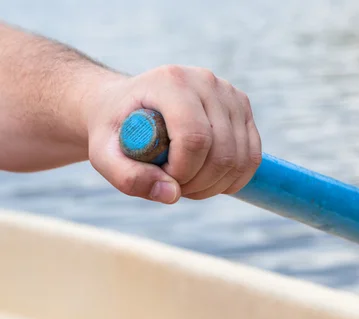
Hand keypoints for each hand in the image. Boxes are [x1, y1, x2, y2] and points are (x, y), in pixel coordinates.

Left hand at [86, 65, 261, 203]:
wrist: (127, 105)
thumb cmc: (115, 130)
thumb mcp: (104, 155)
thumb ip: (128, 177)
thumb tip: (171, 195)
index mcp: (172, 82)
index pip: (195, 137)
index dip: (183, 172)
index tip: (162, 179)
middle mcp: (206, 81)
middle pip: (222, 152)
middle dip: (199, 184)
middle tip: (173, 186)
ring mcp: (230, 93)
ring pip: (240, 159)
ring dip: (215, 185)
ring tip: (187, 182)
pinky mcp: (243, 108)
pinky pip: (252, 157)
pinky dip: (233, 179)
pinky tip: (209, 179)